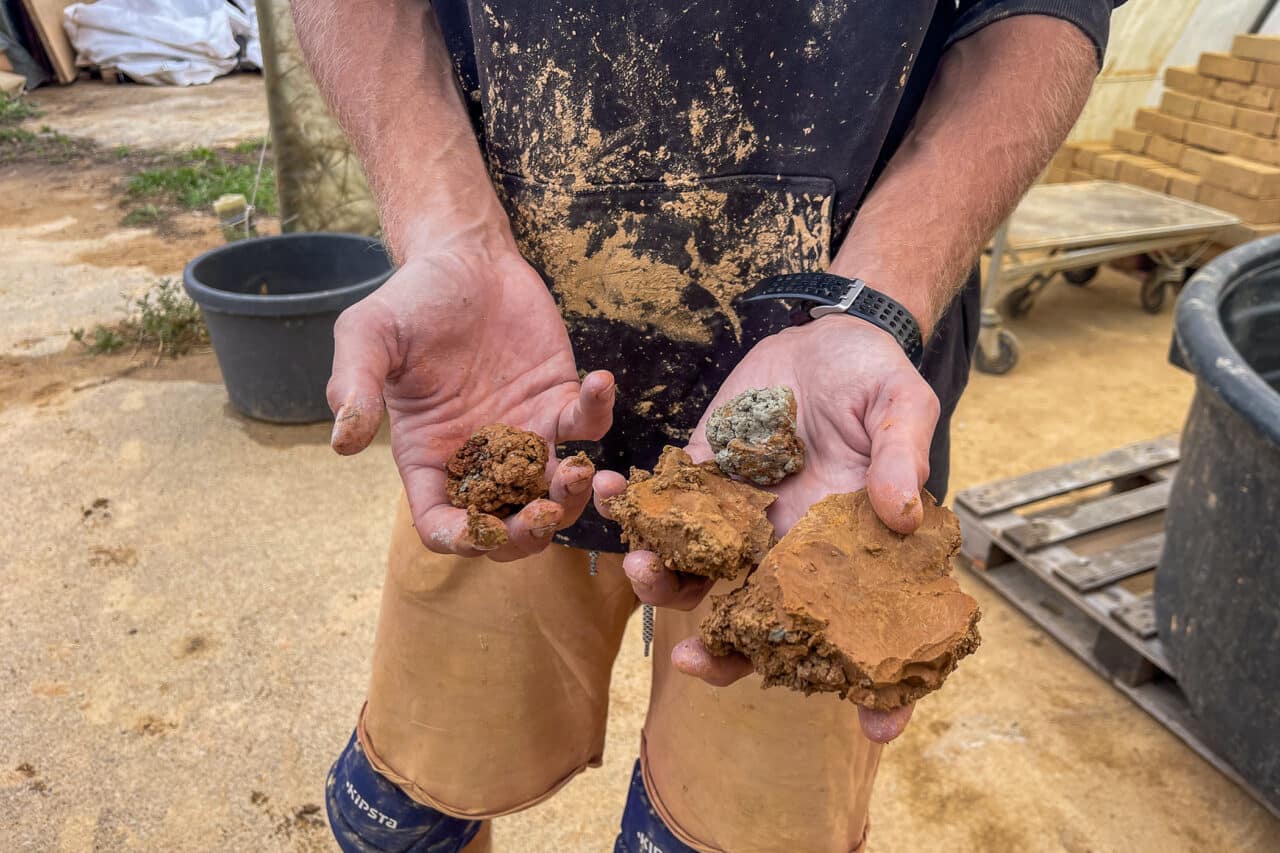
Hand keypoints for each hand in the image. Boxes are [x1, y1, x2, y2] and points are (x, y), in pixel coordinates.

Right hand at [328, 244, 614, 559]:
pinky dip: (599, 411)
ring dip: (574, 496)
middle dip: (529, 532)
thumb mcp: (367, 336)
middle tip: (544, 512)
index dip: (462, 539)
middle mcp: (479, 456)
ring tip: (584, 472)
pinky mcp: (559, 400)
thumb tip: (343, 441)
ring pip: (556, 490)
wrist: (461, 258)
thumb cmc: (409, 300)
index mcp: (429, 457)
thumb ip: (353, 385)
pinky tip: (598, 382)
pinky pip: (587, 423)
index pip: (442, 523)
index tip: (484, 531)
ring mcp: (524, 432)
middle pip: (507, 523)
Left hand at [595, 316, 936, 740]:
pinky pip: (660, 506)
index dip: (876, 687)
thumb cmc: (874, 379)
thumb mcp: (902, 406)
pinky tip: (608, 490)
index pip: (864, 630)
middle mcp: (787, 551)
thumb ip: (902, 457)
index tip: (876, 732)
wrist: (820, 335)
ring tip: (637, 563)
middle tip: (691, 659)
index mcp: (844, 550)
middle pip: (759, 627)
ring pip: (696, 576)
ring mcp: (737, 520)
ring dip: (662, 583)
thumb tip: (902, 512)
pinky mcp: (697, 478)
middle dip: (725, 655)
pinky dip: (630, 505)